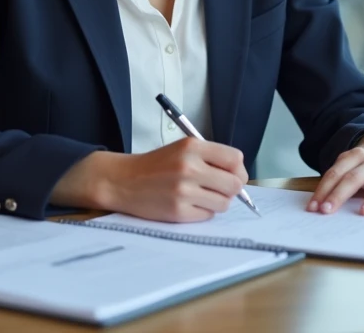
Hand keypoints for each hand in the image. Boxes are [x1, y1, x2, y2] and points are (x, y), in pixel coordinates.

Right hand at [53, 138, 247, 222]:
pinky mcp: (178, 212)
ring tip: (200, 196)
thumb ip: (211, 158)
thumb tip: (240, 178)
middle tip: (218, 188)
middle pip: (234, 184)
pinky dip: (202, 212)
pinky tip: (188, 204)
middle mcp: (189, 167)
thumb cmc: (156, 165)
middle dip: (231, 189)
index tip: (233, 175)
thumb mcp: (183, 149)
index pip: (235, 159)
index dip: (238, 170)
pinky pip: (207, 215)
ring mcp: (183, 191)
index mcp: (192, 147)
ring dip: (217, 202)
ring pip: (224, 203)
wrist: (123, 181)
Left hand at [307, 131, 363, 215]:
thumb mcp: (350, 165)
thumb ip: (338, 179)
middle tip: (327, 211)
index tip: (313, 207)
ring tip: (363, 212)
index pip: (336, 173)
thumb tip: (319, 204)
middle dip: (339, 195)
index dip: (323, 190)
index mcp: (355, 156)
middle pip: (354, 178)